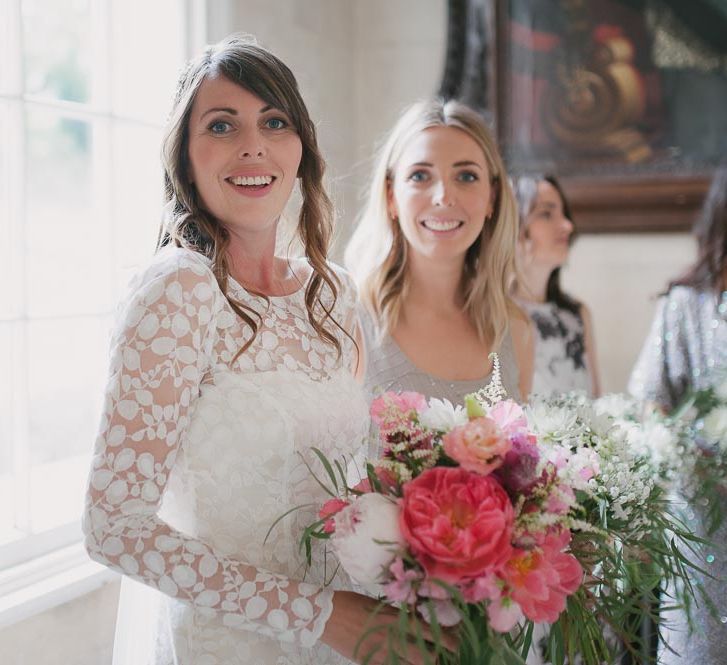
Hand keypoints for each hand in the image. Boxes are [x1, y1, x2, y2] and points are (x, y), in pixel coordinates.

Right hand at [320, 590, 457, 664]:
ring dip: (424, 664)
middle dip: (441, 659)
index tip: (460, 643)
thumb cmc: (354, 603)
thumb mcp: (381, 605)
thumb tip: (419, 621)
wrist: (326, 616)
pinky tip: (407, 664)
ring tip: (431, 661)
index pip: (431, 633)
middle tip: (450, 657)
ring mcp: (382, 656)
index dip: (449, 641)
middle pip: (427, 658)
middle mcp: (393, 640)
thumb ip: (400, 615)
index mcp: (397, 620)